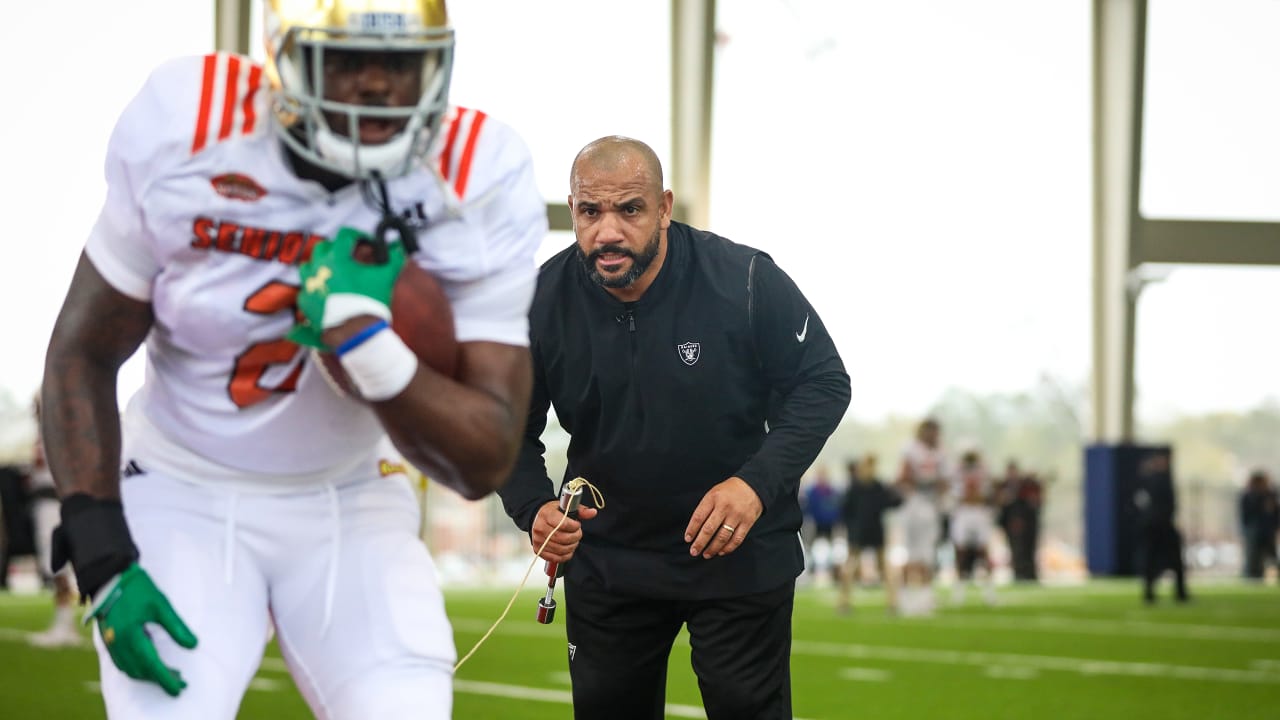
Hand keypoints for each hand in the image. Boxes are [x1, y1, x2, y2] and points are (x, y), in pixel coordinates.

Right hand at [88, 563, 197, 696]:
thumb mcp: (161, 604)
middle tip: (180, 682)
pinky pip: (122, 663)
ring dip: (149, 675)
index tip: (180, 688)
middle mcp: (117, 643)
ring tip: (170, 674)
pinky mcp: (108, 641)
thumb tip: (194, 645)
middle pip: (140, 670)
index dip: (165, 678)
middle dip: (160, 679)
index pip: (151, 664)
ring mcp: (111, 643)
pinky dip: (137, 668)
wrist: (111, 578)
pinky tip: (151, 664)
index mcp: (131, 634)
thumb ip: (176, 627)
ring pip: (130, 669)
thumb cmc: (138, 588)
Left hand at [288, 227, 406, 348]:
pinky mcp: (305, 302)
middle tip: (347, 258)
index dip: (357, 235)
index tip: (364, 242)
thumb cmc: (370, 303)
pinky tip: (325, 294)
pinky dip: (314, 289)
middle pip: (323, 248)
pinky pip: (305, 290)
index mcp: (337, 257)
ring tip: (332, 274)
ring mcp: (309, 285)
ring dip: (319, 266)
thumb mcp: (386, 278)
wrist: (355, 333)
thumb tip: (399, 249)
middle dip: (335, 249)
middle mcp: (319, 267)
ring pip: (307, 267)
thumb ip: (394, 259)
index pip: (344, 235)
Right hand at [530, 500, 598, 563]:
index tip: (577, 525)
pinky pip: (555, 558)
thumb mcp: (565, 507)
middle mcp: (540, 528)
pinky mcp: (538, 550)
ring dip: (572, 547)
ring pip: (560, 549)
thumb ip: (580, 510)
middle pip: (562, 538)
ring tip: (573, 541)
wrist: (537, 518)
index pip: (563, 524)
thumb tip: (592, 512)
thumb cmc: (551, 512)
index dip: (574, 526)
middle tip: (578, 533)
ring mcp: (538, 540)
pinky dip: (565, 556)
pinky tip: (568, 549)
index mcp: (546, 515)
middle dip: (575, 537)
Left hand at [684, 477, 762, 558]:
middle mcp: (725, 507)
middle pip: (709, 529)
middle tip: (694, 551)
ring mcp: (737, 515)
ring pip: (723, 537)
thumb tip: (694, 530)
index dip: (691, 530)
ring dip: (713, 548)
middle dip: (700, 543)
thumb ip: (705, 509)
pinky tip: (721, 552)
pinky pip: (737, 539)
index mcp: (713, 498)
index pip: (699, 517)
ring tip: (706, 554)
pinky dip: (728, 548)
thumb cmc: (729, 491)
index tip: (687, 539)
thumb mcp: (713, 493)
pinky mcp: (747, 522)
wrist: (752, 486)